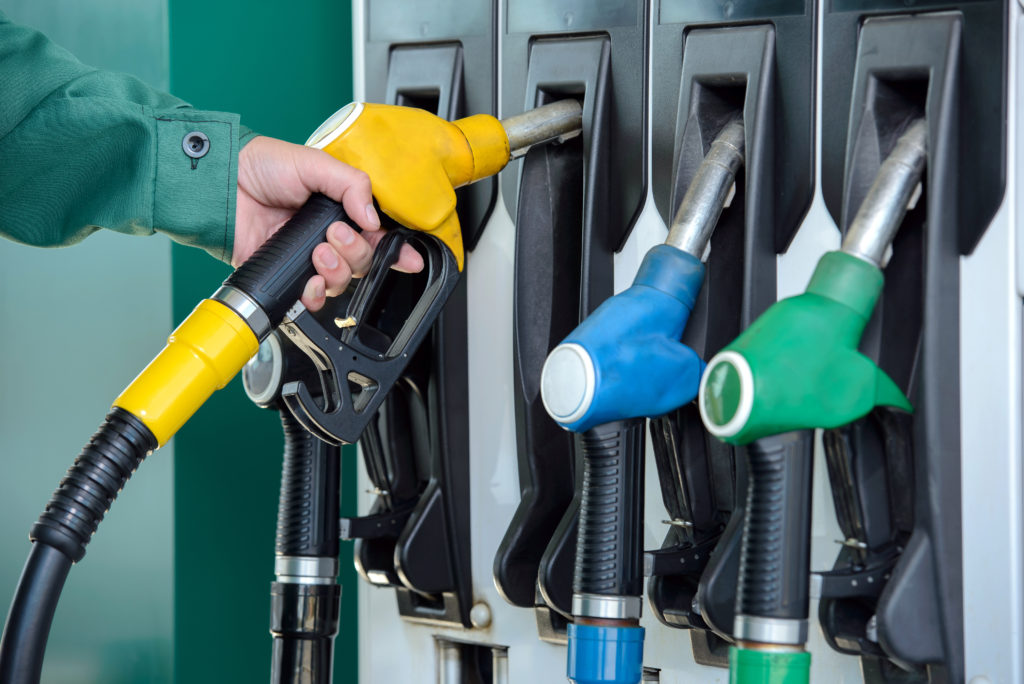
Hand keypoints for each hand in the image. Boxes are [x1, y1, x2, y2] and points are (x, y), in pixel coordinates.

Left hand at [234, 135, 423, 310]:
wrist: (220, 185)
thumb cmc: (260, 165)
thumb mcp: (314, 163)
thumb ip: (351, 185)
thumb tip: (372, 218)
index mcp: (339, 210)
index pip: (376, 235)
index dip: (397, 251)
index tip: (411, 260)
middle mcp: (326, 236)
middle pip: (363, 261)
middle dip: (356, 252)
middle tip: (334, 234)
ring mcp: (306, 257)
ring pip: (341, 281)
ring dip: (336, 270)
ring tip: (317, 250)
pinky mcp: (285, 275)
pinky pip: (311, 298)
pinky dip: (314, 293)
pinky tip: (307, 278)